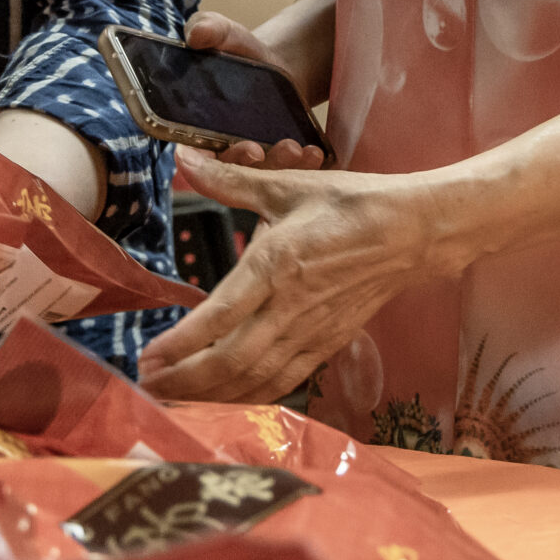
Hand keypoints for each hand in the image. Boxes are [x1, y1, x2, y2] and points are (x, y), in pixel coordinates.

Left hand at [137, 147, 447, 403]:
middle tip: (148, 385)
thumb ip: (230, 181)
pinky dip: (250, 398)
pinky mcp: (327, 345)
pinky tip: (224, 401)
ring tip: (173, 398)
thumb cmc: (348, 204)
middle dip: (186, 380)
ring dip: (212, 395)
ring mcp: (312, 332)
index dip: (182, 343)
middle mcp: (291, 307)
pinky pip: (283, 382)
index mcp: (277, 265)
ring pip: (256, 380)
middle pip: (232, 361)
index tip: (148, 356)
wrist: (411, 233)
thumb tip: (183, 159)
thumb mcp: (286, 186)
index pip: (220, 316)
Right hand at [182, 13, 325, 171]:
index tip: (236, 148)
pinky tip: (316, 153)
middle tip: (259, 151)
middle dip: (247, 167)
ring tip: (297, 150)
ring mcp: (255, 161)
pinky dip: (301, 169)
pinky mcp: (280, 162)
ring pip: (262, 178)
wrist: (277, 63)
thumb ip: (208, 28)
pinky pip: (288, 176)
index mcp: (199, 128)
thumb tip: (196, 35)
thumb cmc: (242, 51)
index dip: (208, 165)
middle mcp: (224, 150)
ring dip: (279, 169)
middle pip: (231, 173)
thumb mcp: (226, 34)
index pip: (197, 159)